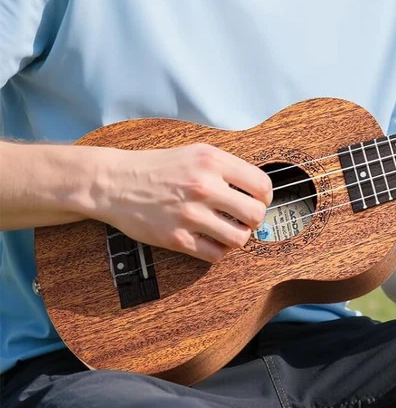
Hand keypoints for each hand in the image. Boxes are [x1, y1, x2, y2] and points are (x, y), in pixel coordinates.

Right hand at [96, 144, 272, 262]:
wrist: (116, 182)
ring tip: (229, 230)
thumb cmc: (159, 167)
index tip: (259, 200)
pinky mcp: (176, 238)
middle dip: (255, 219)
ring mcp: (190, 214)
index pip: (262, 185)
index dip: (265, 197)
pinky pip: (214, 255)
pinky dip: (219, 251)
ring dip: (238, 237)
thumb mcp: (198, 152)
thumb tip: (257, 186)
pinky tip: (212, 240)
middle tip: (245, 219)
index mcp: (213, 162)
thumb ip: (228, 166)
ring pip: (238, 238)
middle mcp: (204, 187)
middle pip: (255, 214)